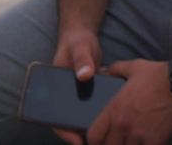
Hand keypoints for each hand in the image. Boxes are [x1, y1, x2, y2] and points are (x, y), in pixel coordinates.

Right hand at [50, 27, 102, 144]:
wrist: (84, 37)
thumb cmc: (77, 42)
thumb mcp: (80, 47)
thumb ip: (82, 59)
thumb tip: (85, 75)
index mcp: (55, 91)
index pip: (54, 118)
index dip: (64, 131)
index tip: (77, 139)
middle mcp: (65, 98)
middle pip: (70, 122)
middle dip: (80, 133)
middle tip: (97, 139)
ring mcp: (78, 98)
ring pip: (83, 118)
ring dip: (93, 126)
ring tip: (109, 131)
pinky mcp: (90, 96)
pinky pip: (94, 110)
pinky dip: (103, 116)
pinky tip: (117, 117)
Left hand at [89, 60, 171, 144]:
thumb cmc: (159, 74)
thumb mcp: (134, 67)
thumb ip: (116, 69)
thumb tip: (104, 71)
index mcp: (115, 110)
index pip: (94, 136)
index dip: (95, 140)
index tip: (101, 138)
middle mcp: (124, 126)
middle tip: (119, 140)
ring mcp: (140, 135)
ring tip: (134, 140)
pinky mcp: (156, 141)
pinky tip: (150, 141)